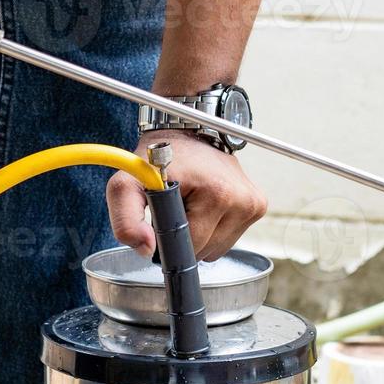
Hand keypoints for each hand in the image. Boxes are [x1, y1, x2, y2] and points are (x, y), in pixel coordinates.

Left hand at [106, 130, 268, 261]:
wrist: (189, 133)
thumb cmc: (160, 156)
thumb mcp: (128, 182)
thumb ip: (126, 218)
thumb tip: (146, 248)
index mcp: (216, 193)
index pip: (190, 246)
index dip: (170, 241)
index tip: (162, 222)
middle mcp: (240, 198)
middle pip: (204, 250)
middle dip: (184, 237)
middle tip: (175, 208)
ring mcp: (252, 203)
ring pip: (217, 249)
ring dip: (199, 235)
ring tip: (191, 204)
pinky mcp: (257, 206)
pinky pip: (229, 239)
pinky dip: (213, 229)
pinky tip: (205, 207)